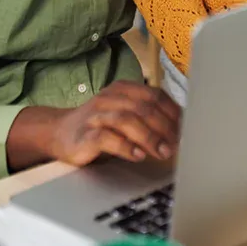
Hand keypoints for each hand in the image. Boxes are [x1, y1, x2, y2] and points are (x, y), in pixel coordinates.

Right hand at [49, 81, 180, 165]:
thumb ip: (147, 117)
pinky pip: (106, 137)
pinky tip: (137, 156)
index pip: (154, 95)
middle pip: (143, 108)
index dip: (173, 112)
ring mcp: (96, 115)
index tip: (186, 129)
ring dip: (149, 137)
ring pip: (127, 120)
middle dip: (164, 127)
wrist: (59, 133)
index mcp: (123, 89)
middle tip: (176, 146)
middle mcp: (110, 98)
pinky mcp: (84, 134)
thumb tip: (181, 129)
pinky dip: (124, 146)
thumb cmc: (99, 126)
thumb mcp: (124, 114)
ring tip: (162, 152)